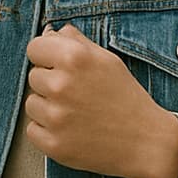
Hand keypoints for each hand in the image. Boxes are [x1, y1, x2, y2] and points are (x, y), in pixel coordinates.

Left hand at [24, 24, 177, 177]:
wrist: (146, 141)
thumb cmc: (126, 97)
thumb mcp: (107, 59)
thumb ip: (76, 41)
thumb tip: (49, 33)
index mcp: (74, 57)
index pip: (34, 48)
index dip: (46, 56)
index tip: (57, 66)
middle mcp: (61, 85)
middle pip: (33, 76)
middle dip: (50, 82)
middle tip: (77, 93)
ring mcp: (56, 117)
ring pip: (31, 103)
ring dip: (47, 107)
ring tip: (75, 112)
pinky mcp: (53, 144)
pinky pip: (32, 130)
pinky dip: (47, 130)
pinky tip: (70, 129)